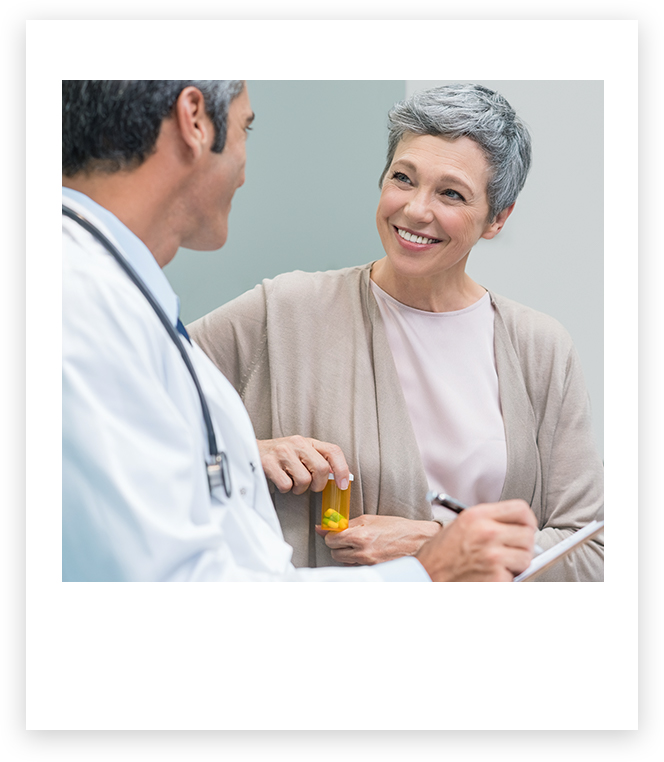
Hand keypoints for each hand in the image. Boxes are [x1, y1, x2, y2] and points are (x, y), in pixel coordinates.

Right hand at [257, 436, 349, 494]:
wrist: (251, 451)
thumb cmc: (280, 456)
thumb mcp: (301, 453)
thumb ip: (319, 461)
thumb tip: (340, 477)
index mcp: (308, 441)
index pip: (333, 451)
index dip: (342, 469)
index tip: (343, 484)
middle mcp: (297, 443)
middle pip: (321, 469)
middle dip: (318, 485)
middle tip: (310, 486)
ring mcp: (282, 452)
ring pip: (304, 480)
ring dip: (299, 488)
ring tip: (291, 482)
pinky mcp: (268, 463)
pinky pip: (286, 485)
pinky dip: (285, 489)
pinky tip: (280, 481)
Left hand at [316, 515, 439, 564]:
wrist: (417, 541)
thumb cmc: (395, 527)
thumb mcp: (370, 519)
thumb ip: (345, 524)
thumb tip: (322, 527)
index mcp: (360, 536)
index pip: (331, 540)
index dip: (331, 535)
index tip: (335, 532)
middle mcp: (362, 553)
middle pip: (335, 553)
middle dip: (337, 546)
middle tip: (346, 538)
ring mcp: (368, 564)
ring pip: (344, 562)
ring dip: (346, 554)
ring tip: (358, 545)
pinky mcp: (373, 570)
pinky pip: (356, 567)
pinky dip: (356, 561)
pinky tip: (366, 552)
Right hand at [415, 500, 536, 581]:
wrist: (425, 578)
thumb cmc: (439, 556)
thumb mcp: (459, 525)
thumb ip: (487, 521)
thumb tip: (516, 526)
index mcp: (477, 516)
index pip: (520, 509)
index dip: (527, 519)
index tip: (526, 527)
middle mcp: (487, 532)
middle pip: (528, 534)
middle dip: (522, 545)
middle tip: (510, 551)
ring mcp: (493, 556)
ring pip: (526, 557)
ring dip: (516, 564)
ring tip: (497, 565)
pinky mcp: (497, 578)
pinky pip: (516, 577)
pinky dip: (506, 580)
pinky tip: (489, 577)